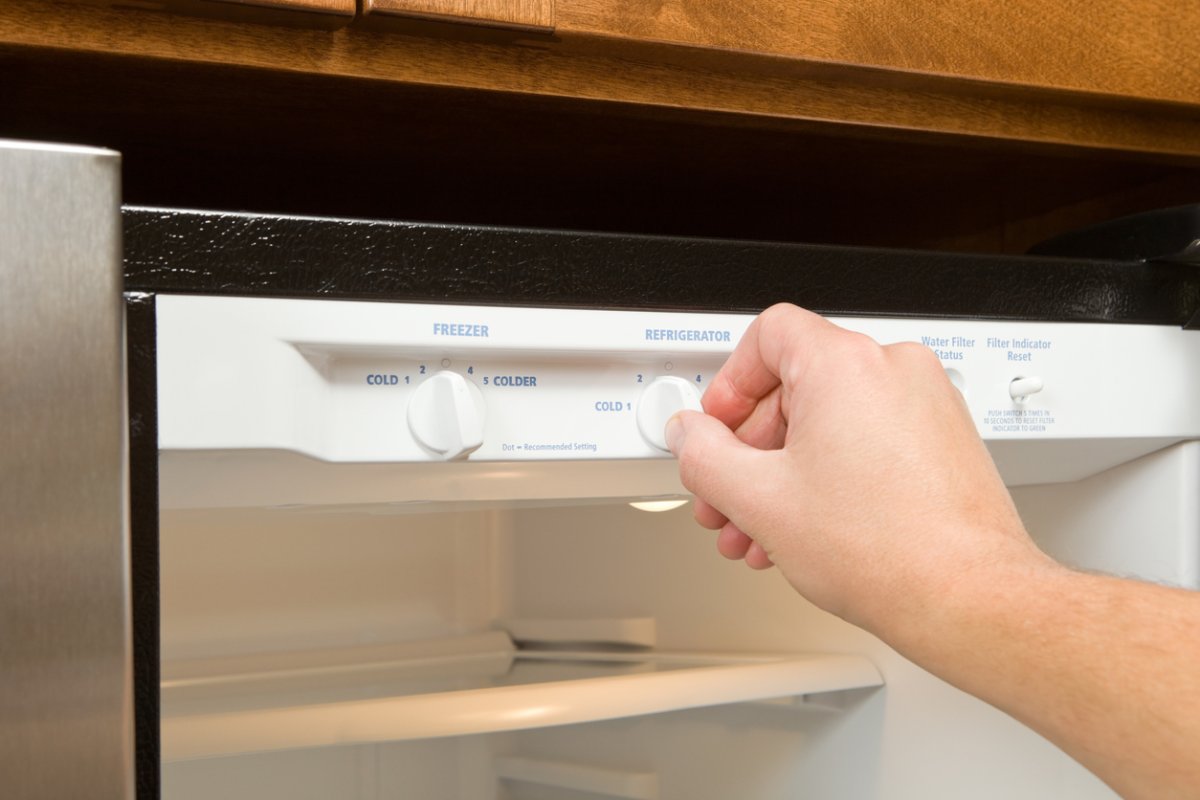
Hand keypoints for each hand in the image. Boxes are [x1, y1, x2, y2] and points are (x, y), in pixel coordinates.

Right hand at [666, 303, 1046, 633]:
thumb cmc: (888, 550)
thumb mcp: (759, 499)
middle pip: (796, 386)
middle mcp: (894, 371)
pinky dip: (830, 474)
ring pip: (831, 421)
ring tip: (761, 526)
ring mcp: (926, 404)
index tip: (717, 423)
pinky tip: (806, 527)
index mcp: (846, 365)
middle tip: (727, 492)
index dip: (729, 382)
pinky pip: (868, 439)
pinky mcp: (945, 440)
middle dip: (750, 449)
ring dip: (785, 472)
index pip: (768, 336)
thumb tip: (691, 437)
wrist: (967, 598)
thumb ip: (704, 455)